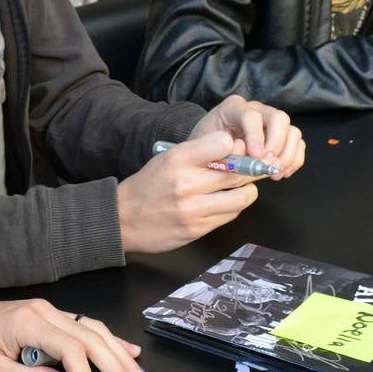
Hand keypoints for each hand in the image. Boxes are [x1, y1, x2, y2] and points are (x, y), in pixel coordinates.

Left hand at [0, 298, 146, 371]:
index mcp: (29, 322)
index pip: (71, 350)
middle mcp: (45, 311)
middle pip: (91, 338)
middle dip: (116, 368)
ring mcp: (48, 311)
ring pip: (93, 330)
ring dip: (118, 354)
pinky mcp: (48, 317)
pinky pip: (84, 327)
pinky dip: (107, 340)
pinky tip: (126, 350)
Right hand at [117, 131, 258, 253]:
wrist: (123, 219)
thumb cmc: (148, 186)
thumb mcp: (167, 159)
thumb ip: (199, 153)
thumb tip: (237, 147)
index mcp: (178, 158)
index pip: (223, 142)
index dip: (234, 146)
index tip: (234, 150)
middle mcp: (187, 182)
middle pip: (238, 172)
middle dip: (249, 170)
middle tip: (249, 169)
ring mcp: (193, 208)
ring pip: (241, 197)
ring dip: (246, 191)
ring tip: (239, 188)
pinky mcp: (198, 228)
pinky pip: (230, 215)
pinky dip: (233, 207)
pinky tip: (224, 203)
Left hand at [188, 94, 305, 178]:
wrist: (209, 147)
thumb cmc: (206, 146)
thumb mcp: (205, 146)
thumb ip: (222, 151)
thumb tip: (246, 160)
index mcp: (233, 108)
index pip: (251, 116)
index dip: (256, 136)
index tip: (255, 156)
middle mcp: (256, 110)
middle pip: (279, 118)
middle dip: (276, 144)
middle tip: (268, 164)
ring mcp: (271, 121)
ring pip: (292, 131)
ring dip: (288, 155)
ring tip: (276, 173)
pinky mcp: (282, 135)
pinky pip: (297, 143)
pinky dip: (294, 159)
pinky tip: (283, 172)